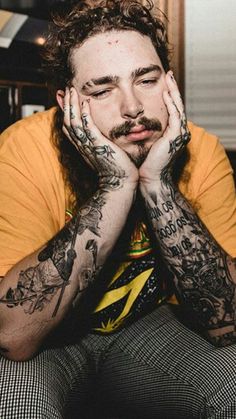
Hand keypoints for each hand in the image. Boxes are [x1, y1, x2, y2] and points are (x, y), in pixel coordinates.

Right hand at [63, 87, 137, 189]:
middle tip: (67, 88)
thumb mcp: (104, 152)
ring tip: (73, 90)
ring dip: (73, 105)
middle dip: (66, 104)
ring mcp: (89, 145)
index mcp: (83, 147)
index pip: (69, 127)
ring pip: (74, 122)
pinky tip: (87, 101)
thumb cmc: (116, 168)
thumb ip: (100, 142)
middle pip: (68, 122)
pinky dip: (86, 113)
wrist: (121, 182)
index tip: (64, 97)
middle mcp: (82, 145)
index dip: (65, 111)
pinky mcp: (98, 144)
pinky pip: (88, 126)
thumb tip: (102, 134)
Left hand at [139, 71, 189, 186]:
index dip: (169, 96)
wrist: (150, 178)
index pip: (172, 110)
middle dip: (173, 89)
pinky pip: (175, 115)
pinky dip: (171, 103)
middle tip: (169, 74)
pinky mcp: (175, 136)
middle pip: (177, 105)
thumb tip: (133, 124)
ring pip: (178, 107)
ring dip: (174, 91)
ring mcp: (179, 134)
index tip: (163, 84)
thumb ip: (144, 132)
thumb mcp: (146, 143)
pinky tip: (165, 93)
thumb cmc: (144, 164)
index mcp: (172, 133)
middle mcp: (178, 132)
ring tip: (169, 78)